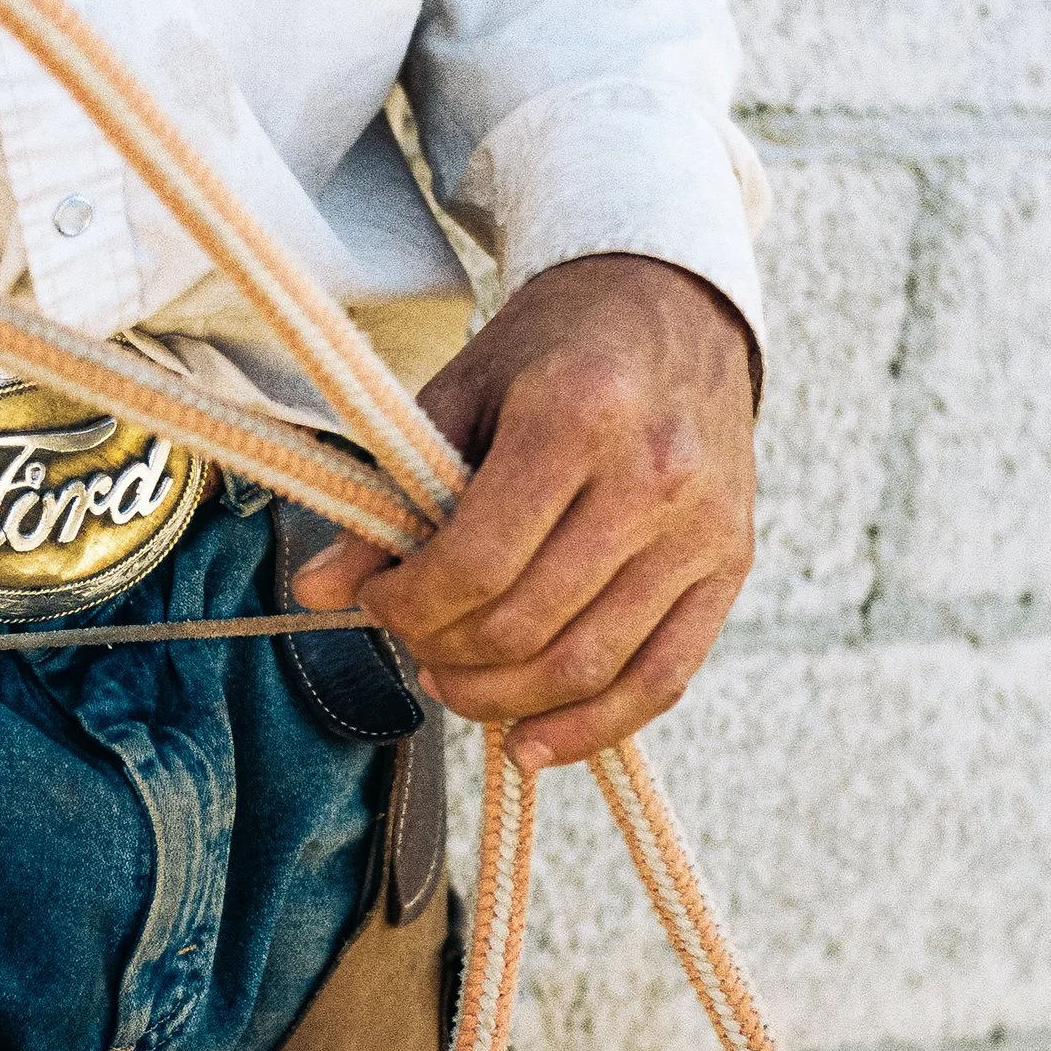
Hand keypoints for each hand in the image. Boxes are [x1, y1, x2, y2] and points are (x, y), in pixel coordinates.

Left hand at [294, 254, 756, 771]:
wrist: (672, 308)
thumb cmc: (553, 350)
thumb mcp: (458, 392)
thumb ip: (393, 494)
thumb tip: (320, 590)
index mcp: (577, 416)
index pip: (476, 563)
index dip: (408, 604)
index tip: (376, 599)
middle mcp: (653, 476)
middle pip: (527, 624)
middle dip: (445, 650)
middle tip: (410, 639)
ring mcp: (701, 529)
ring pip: (588, 665)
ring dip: (501, 697)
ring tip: (453, 680)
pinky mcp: (729, 565)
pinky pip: (661, 680)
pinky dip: (589, 728)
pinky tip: (529, 742)